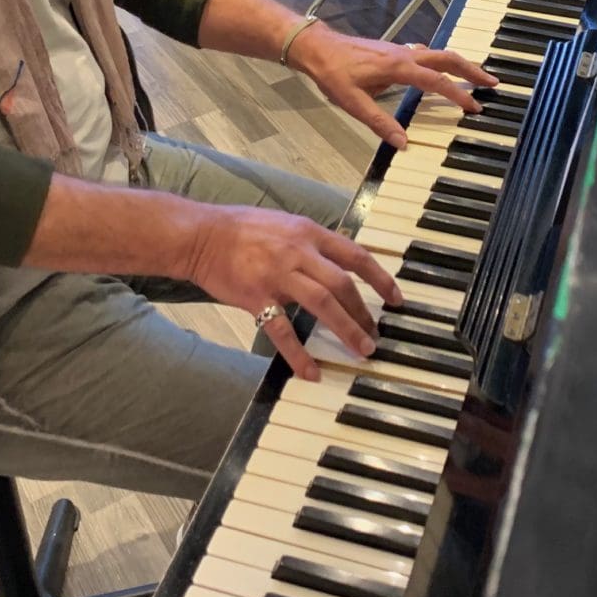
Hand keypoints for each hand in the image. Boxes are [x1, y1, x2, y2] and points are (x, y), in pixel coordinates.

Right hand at [186, 205, 402, 379]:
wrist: (201, 235)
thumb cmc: (241, 229)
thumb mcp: (285, 223)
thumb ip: (311, 242)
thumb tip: (338, 260)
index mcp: (308, 233)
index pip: (355, 255)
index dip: (379, 278)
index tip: (394, 298)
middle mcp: (298, 252)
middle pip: (342, 285)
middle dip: (364, 313)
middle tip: (375, 335)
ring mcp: (278, 275)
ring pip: (322, 304)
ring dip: (346, 329)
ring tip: (361, 350)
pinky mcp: (256, 297)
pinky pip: (282, 330)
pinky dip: (298, 354)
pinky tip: (311, 372)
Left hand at [288, 22, 498, 148]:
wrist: (317, 48)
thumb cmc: (333, 75)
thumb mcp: (353, 103)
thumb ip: (380, 123)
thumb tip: (403, 144)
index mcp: (399, 68)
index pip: (437, 82)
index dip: (458, 95)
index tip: (475, 107)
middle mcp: (405, 55)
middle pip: (447, 59)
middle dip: (472, 70)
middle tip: (492, 82)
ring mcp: (400, 50)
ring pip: (439, 53)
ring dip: (460, 64)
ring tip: (476, 76)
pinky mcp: (394, 50)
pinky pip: (426, 53)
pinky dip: (442, 61)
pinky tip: (441, 69)